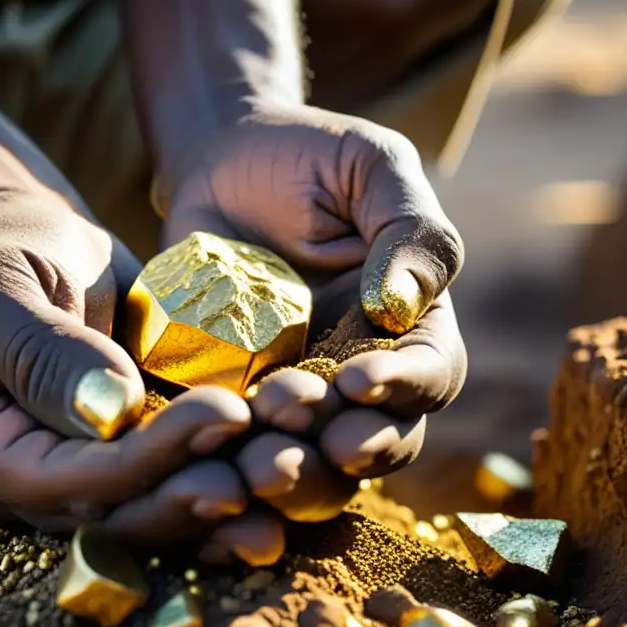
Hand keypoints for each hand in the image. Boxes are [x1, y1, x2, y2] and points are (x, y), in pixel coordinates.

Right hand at [0, 190, 274, 555]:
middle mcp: (31, 485)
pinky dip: (230, 472)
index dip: (149, 460)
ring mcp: (83, 474)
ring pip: (159, 509)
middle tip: (273, 466)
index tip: (225, 414)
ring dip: (228, 499)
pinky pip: (180, 475)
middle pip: (121, 513)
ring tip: (294, 473)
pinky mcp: (130, 453)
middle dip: (198, 494)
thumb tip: (111, 414)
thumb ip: (41, 351)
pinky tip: (288, 461)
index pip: (71, 480)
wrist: (31, 240)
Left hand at [162, 104, 466, 527]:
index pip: (429, 376)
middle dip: (339, 451)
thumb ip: (408, 229)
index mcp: (410, 328)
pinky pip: (232, 447)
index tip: (356, 380)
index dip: (402, 389)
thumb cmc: (309, 156)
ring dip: (284, 470)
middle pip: (374, 442)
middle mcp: (358, 374)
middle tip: (292, 431)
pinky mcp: (230, 398)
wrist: (219, 158)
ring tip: (248, 459)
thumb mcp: (372, 167)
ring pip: (306, 461)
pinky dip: (220, 462)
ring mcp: (293, 393)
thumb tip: (404, 307)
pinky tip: (197, 457)